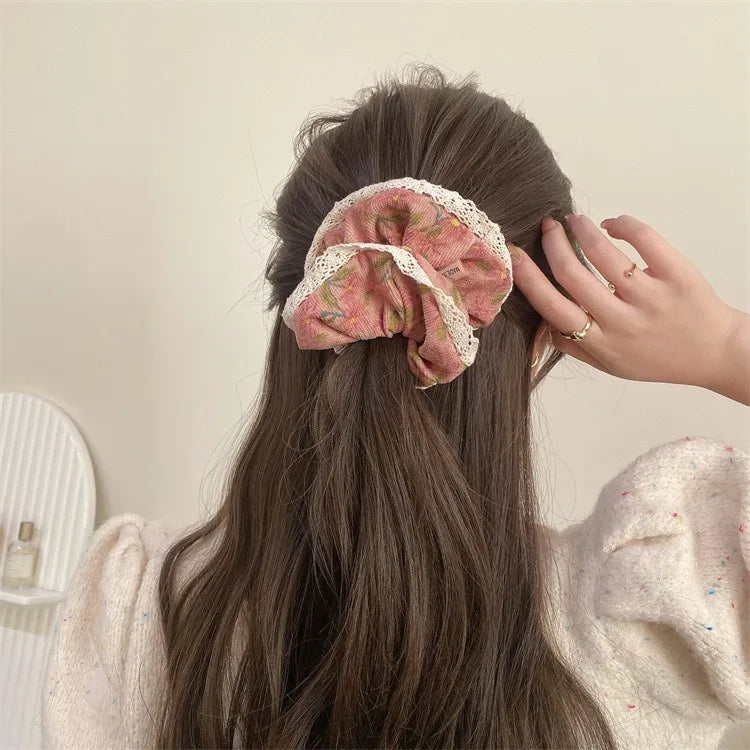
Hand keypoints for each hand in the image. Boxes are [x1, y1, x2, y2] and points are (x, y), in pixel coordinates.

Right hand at [508, 213, 747, 402]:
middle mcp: (622, 321)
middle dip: (552, 245)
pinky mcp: (677, 275)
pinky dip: (622, 224)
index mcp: (602, 342)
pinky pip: (645, 240)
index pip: (554, 309)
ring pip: (604, 254)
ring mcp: (650, 297)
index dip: (529, 279)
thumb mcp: (613, 365)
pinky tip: (611, 224)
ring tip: (573, 221)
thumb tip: (543, 325)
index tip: (515, 257)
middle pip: (572, 276)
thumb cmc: (658, 359)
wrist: (715, 354)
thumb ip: (577, 348)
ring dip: (581, 230)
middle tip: (546, 227)